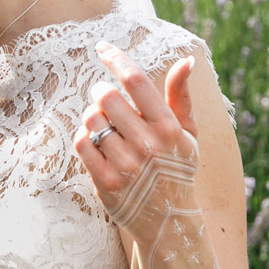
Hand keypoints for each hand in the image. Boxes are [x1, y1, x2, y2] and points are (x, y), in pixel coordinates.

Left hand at [74, 43, 222, 268]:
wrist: (169, 222)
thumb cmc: (176, 169)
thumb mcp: (187, 135)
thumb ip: (181, 97)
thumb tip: (186, 61)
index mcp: (170, 128)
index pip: (137, 81)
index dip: (116, 58)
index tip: (102, 46)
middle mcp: (148, 145)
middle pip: (107, 97)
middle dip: (101, 94)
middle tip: (105, 101)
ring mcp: (126, 165)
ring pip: (90, 120)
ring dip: (92, 118)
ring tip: (105, 128)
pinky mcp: (106, 183)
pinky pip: (80, 144)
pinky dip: (84, 139)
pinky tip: (96, 145)